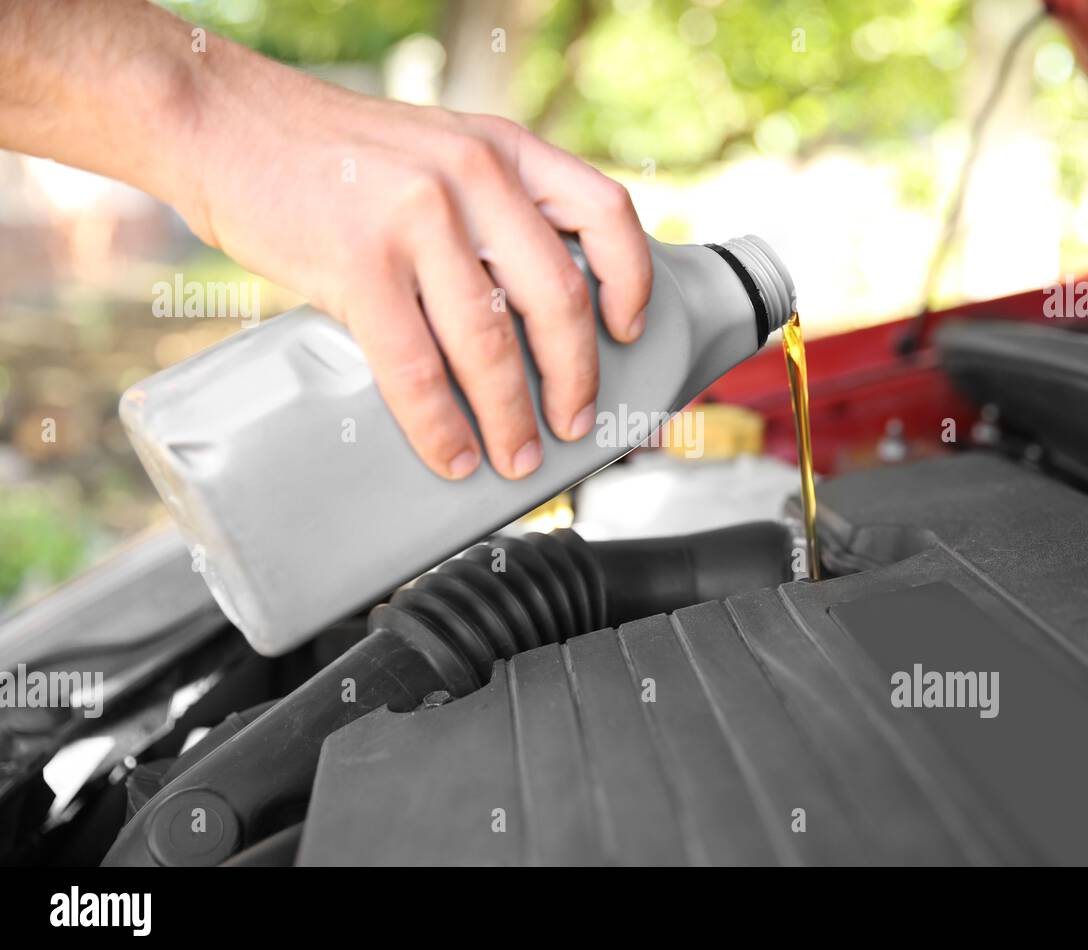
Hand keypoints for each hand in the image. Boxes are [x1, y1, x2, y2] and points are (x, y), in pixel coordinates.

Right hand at [179, 45, 652, 479]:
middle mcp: (473, 176)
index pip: (604, 213)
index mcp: (502, 149)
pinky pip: (417, 369)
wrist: (223, 122)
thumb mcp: (435, 149)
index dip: (630, 281)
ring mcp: (417, 218)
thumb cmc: (330, 153)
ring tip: (516, 456)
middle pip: (557, 297)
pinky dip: (440, 426)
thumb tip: (524, 307)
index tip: (628, 331)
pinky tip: (451, 455)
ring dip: (511, 418)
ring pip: (490, 345)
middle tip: (574, 422)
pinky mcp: (358, 264)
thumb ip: (486, 206)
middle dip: (575, 377)